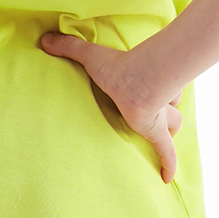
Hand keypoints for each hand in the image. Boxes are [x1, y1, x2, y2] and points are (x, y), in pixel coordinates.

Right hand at [38, 32, 184, 182]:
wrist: (136, 81)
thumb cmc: (119, 67)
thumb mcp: (90, 56)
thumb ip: (69, 47)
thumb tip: (45, 39)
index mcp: (139, 84)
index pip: (153, 84)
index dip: (155, 85)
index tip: (149, 86)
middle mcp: (154, 101)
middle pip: (168, 103)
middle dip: (167, 106)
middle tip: (158, 108)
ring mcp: (158, 119)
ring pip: (174, 123)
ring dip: (170, 126)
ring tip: (161, 132)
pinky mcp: (156, 134)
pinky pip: (165, 152)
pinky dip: (168, 164)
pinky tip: (165, 178)